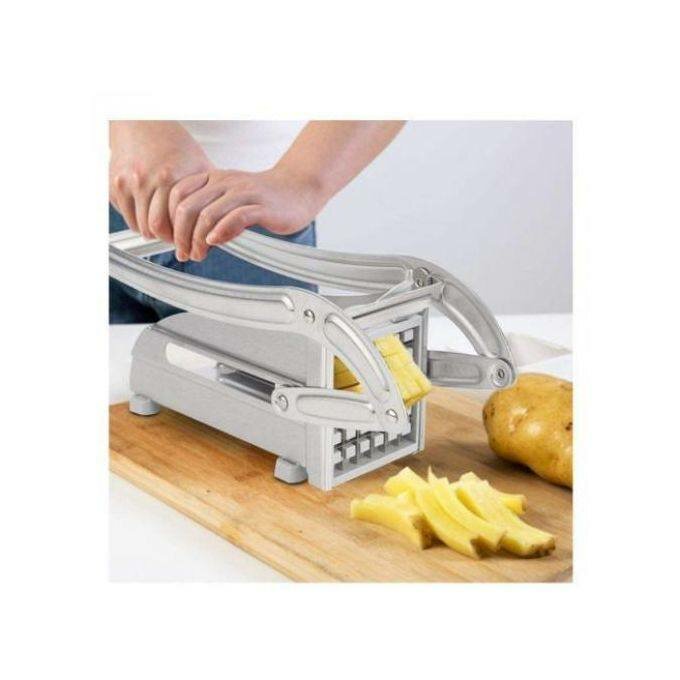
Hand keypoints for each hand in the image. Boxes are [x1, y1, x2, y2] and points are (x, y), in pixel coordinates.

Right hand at [109, 121, 212, 240]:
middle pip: (155, 228)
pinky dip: (138, 220)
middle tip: (177, 238)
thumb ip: (211, 193)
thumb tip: (226, 221)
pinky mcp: (115, 185)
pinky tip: (150, 213)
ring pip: (140, 226)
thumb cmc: (175, 146)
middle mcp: (147, 179)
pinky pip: (127, 216)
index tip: (190, 240)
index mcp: (172, 177)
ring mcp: (128, 182)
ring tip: (166, 227)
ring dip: (153, 232)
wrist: (143, 124)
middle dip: (168, 238)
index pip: (176, 224)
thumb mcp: (200, 166)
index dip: (184, 237)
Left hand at [168, 167, 324, 260]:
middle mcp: (225, 182)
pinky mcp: (262, 207)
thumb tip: (190, 237)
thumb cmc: (265, 197)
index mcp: (214, 178)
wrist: (299, 188)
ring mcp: (244, 193)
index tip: (173, 241)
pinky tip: (216, 242)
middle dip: (181, 234)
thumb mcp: (230, 199)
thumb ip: (210, 213)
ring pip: (208, 213)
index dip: (169, 219)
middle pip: (188, 206)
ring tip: (198, 254)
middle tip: (184, 253)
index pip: (178, 194)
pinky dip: (221, 231)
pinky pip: (236, 217)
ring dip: (198, 239)